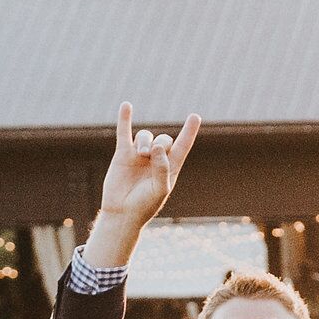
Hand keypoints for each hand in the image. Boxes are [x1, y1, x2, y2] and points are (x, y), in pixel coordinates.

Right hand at [95, 104, 200, 231]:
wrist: (122, 213)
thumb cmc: (145, 205)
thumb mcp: (160, 190)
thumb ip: (162, 168)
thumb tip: (158, 146)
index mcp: (170, 168)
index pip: (182, 146)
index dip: (189, 132)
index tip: (195, 116)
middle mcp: (156, 159)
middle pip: (163, 139)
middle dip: (159, 143)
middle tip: (149, 154)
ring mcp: (139, 155)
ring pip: (145, 136)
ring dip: (144, 141)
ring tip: (140, 153)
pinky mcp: (123, 154)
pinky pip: (124, 133)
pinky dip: (125, 119)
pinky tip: (126, 106)